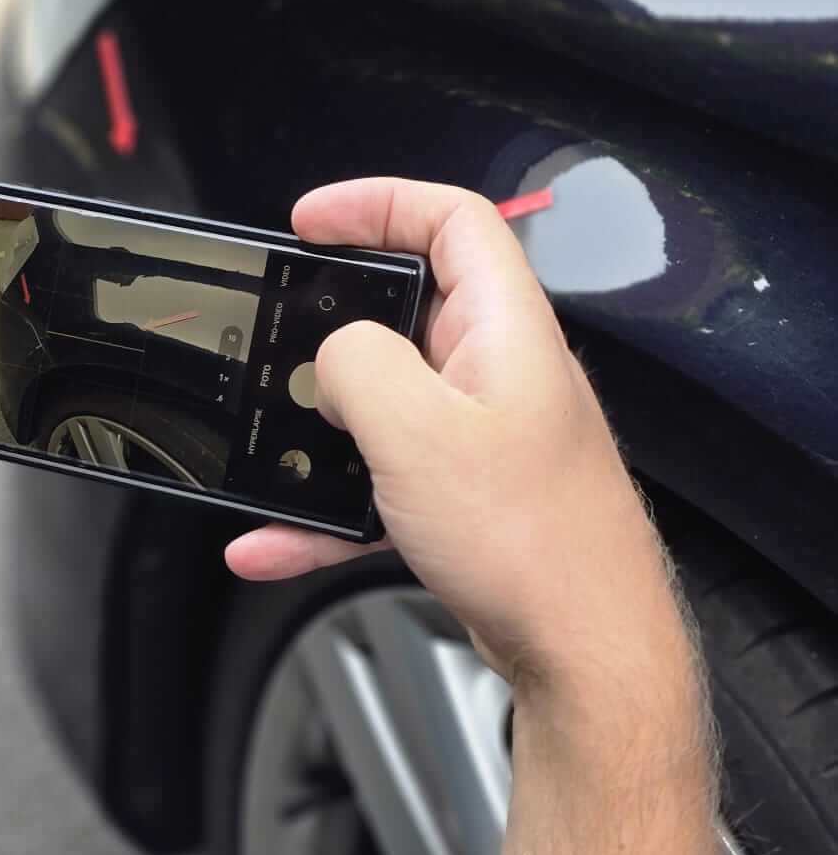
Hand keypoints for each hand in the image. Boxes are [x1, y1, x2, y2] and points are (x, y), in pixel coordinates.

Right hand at [226, 180, 687, 693]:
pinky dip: (325, 511)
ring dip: (318, 434)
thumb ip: (357, 367)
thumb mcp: (416, 433)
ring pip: (381, 408)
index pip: (450, 219)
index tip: (310, 222)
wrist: (584, 651)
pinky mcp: (466, 499)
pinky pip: (378, 485)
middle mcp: (498, 372)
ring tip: (270, 454)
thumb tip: (331, 360)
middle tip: (276, 340)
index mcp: (503, 330)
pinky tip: (275, 542)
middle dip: (328, 331)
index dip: (378, 202)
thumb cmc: (533, 544)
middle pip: (404, 311)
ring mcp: (483, 438)